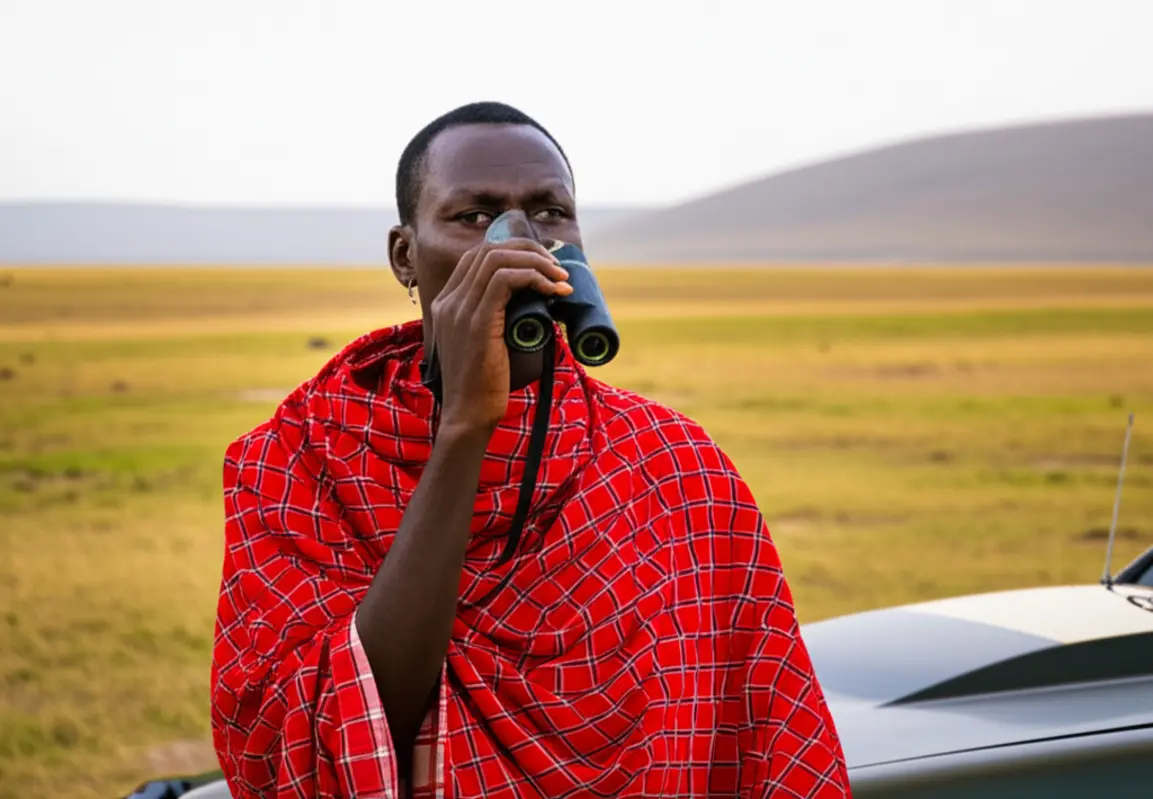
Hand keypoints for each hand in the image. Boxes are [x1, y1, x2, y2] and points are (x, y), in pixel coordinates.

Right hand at [429, 237, 572, 434]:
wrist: (468, 415)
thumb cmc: (483, 385)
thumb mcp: (486, 343)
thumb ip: (496, 319)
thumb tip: (533, 303)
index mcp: (446, 303)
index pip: (477, 257)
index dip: (514, 252)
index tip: (543, 267)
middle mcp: (449, 301)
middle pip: (488, 250)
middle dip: (529, 251)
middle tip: (557, 270)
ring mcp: (459, 310)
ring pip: (498, 260)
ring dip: (536, 263)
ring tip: (561, 280)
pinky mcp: (476, 323)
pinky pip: (505, 281)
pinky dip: (534, 278)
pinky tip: (552, 291)